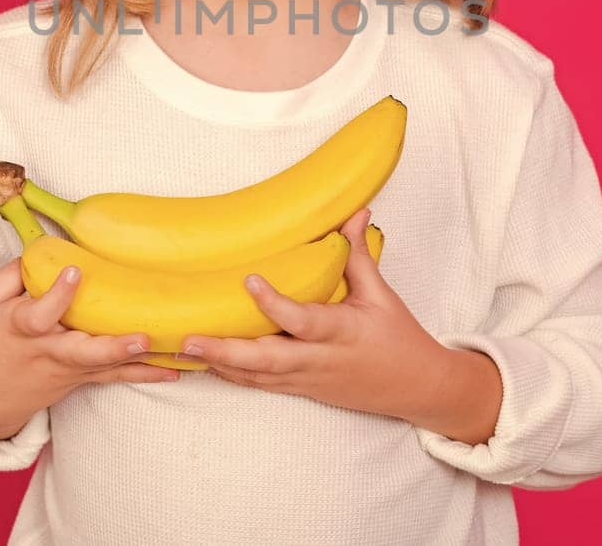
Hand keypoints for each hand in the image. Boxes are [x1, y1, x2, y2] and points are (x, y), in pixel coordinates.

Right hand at [0, 257, 178, 438]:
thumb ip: (10, 276)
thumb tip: (43, 248)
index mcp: (18, 329)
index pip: (38, 313)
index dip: (57, 294)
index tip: (76, 270)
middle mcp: (48, 353)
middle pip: (83, 352)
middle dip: (113, 347)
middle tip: (143, 338)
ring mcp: (68, 370)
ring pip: (108, 366)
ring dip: (144, 361)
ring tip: (179, 355)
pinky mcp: (81, 379)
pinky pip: (116, 376)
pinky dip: (147, 374)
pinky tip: (177, 371)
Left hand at [176, 208, 451, 421]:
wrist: (416, 388)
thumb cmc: (398, 338)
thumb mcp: (381, 295)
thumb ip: (358, 255)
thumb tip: (355, 213)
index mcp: (342, 332)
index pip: (303, 320)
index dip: (275, 304)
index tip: (249, 281)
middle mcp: (320, 359)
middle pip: (268, 361)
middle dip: (227, 352)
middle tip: (191, 339)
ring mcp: (308, 379)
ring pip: (258, 378)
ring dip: (220, 365)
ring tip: (185, 350)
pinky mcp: (302, 389)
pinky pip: (262, 385)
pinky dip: (233, 375)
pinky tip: (207, 363)